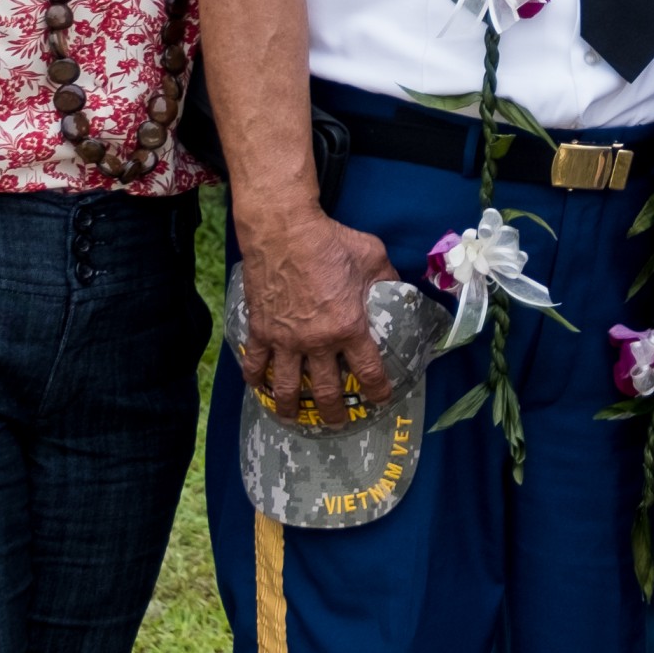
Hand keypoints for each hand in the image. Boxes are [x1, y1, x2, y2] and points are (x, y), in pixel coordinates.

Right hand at [238, 204, 405, 418]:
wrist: (283, 230)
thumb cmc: (331, 241)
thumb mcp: (373, 257)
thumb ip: (386, 281)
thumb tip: (397, 291)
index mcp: (349, 327)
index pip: (369, 371)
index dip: (377, 390)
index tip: (380, 399)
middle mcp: (317, 342)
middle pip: (326, 392)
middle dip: (335, 412)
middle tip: (338, 422)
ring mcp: (285, 340)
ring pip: (287, 388)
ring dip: (292, 408)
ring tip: (295, 419)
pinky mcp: (261, 331)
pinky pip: (256, 365)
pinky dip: (257, 381)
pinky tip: (260, 388)